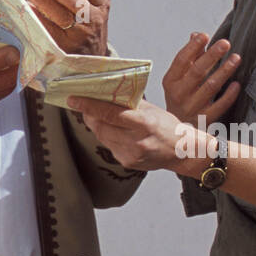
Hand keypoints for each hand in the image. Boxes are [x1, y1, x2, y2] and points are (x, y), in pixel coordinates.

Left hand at [27, 0, 107, 55]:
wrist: (89, 57)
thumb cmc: (88, 17)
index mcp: (101, 3)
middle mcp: (93, 21)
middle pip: (78, 5)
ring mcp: (79, 38)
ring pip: (63, 20)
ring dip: (47, 6)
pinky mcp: (64, 50)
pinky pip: (50, 35)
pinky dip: (38, 22)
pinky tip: (28, 11)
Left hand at [65, 97, 184, 171]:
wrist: (182, 152)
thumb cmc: (167, 126)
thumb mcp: (151, 109)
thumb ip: (129, 103)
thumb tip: (105, 92)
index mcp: (144, 123)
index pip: (110, 113)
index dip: (89, 106)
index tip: (73, 99)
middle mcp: (137, 141)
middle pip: (102, 126)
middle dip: (89, 114)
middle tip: (81, 104)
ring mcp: (131, 154)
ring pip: (102, 136)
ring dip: (96, 124)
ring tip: (96, 115)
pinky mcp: (127, 163)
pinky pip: (109, 146)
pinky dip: (106, 136)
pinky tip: (113, 130)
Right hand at [162, 33, 240, 126]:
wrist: (175, 132)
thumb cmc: (180, 98)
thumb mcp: (178, 79)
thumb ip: (189, 58)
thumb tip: (196, 35)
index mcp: (170, 81)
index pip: (181, 60)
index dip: (192, 47)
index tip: (205, 35)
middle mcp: (178, 94)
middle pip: (197, 72)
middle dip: (212, 56)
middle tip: (225, 43)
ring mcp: (191, 108)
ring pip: (210, 87)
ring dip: (224, 71)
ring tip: (236, 58)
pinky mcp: (204, 120)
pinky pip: (219, 105)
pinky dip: (229, 95)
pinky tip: (237, 84)